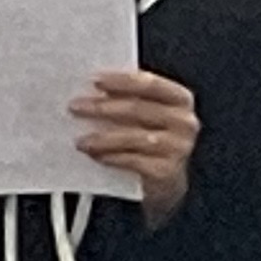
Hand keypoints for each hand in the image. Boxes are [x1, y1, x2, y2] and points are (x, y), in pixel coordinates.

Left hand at [72, 67, 200, 221]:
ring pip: (134, 137)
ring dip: (103, 138)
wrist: (166, 180)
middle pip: (139, 109)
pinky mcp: (167, 172)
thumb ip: (129, 99)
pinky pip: (133, 161)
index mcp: (180, 99)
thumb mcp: (147, 115)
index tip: (95, 80)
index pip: (151, 84)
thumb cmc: (151, 139)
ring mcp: (178, 148)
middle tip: (76, 107)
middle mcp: (184, 122)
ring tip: (81, 140)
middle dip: (103, 107)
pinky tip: (96, 155)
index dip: (122, 81)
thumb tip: (92, 91)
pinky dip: (111, 157)